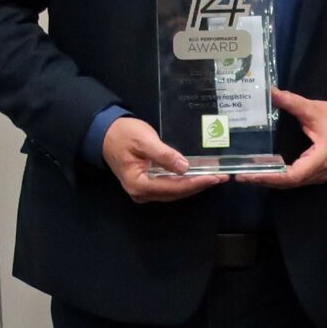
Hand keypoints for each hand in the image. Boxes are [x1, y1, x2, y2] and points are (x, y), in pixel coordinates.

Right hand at [101, 115, 224, 203]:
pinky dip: (185, 182)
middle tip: (220, 177)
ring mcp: (144, 191)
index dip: (195, 183)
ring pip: (174, 192)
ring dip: (194, 185)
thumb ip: (164, 155)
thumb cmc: (123, 134)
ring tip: (214, 177)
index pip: (173, 187)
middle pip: (176, 193)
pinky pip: (170, 187)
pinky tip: (198, 175)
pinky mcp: (148, 185)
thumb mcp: (144, 140)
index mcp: (138, 184)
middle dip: (199, 185)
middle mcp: (141, 193)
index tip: (214, 177)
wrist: (106, 134)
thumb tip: (184, 167)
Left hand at [238, 89, 326, 188]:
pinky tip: (265, 172)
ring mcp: (320, 174)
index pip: (294, 174)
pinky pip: (297, 179)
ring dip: (271, 180)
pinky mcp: (318, 173)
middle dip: (265, 180)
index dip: (271, 176)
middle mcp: (321, 171)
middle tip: (241, 176)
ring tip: (249, 175)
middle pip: (290, 182)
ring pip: (293, 183)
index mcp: (322, 157)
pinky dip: (280, 177)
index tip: (251, 174)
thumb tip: (270, 92)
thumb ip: (292, 102)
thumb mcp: (315, 109)